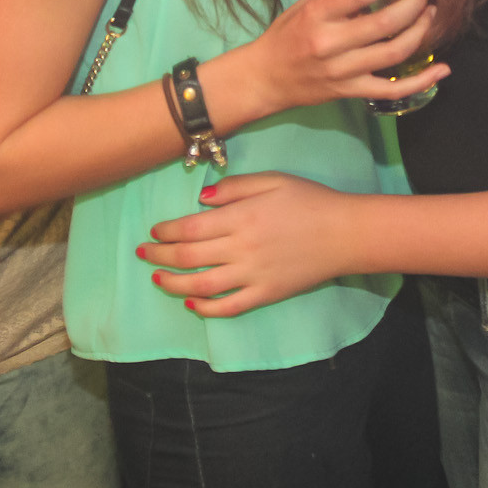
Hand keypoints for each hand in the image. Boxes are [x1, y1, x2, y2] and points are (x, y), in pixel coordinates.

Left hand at [142, 173, 359, 315]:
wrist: (345, 234)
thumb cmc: (309, 200)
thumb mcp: (273, 180)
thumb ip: (235, 187)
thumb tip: (202, 198)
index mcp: (241, 217)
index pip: (190, 228)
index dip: (166, 232)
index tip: (154, 232)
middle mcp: (241, 248)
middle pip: (187, 257)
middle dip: (159, 256)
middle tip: (143, 254)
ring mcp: (252, 275)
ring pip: (201, 285)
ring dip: (173, 283)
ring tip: (157, 278)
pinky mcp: (265, 294)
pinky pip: (228, 307)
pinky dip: (206, 308)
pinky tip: (192, 302)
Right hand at [223, 0, 445, 127]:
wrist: (265, 78)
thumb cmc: (286, 34)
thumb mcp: (307, 1)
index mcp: (317, 14)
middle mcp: (330, 43)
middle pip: (385, 22)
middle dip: (414, 2)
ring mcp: (343, 71)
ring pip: (394, 52)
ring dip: (421, 31)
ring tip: (430, 12)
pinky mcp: (351, 92)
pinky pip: (393, 90)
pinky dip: (421, 81)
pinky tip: (442, 69)